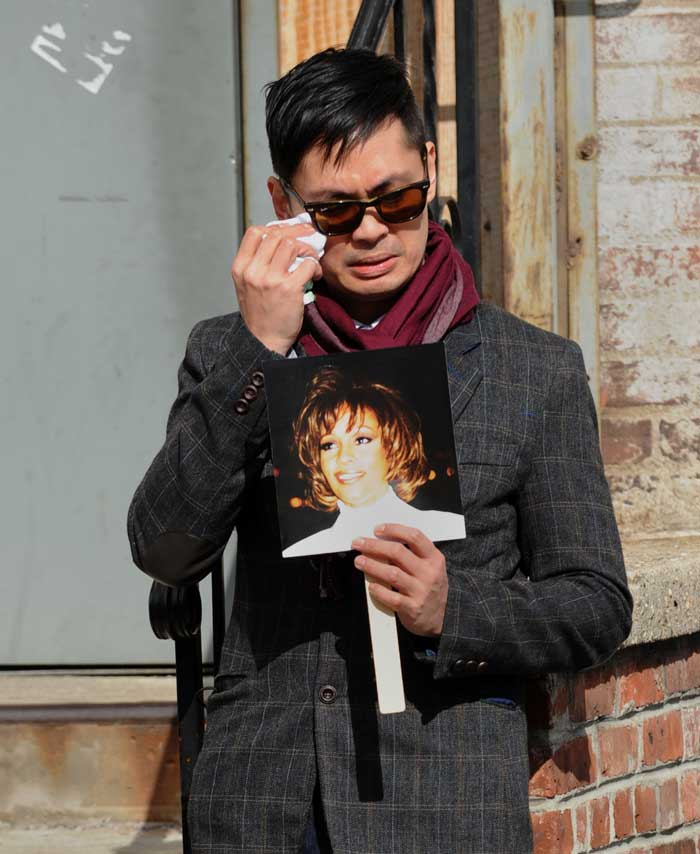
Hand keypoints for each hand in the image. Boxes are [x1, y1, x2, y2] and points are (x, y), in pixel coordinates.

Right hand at [231, 222, 322, 354]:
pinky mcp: (288, 288)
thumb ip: (258, 262)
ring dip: (307, 250)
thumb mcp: (247, 284)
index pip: (255, 232)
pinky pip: (307, 264)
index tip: (289, 233)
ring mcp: (270, 279)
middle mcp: (253, 271)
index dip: (276, 228)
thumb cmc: (259, 313)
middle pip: (276, 235)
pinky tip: (314, 275)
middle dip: (297, 234)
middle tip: (309, 239)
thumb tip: (283, 239)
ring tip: (310, 261)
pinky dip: (315, 266)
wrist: (263, 340)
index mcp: (240, 267)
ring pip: (292, 245)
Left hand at [352, 524, 447, 636]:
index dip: (394, 530)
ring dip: (371, 565)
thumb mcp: (430, 567)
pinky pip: (391, 597)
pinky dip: (378, 590)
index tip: (377, 529)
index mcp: (434, 558)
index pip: (414, 537)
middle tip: (358, 543)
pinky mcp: (412, 608)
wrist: (443, 617)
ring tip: (359, 561)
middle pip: (398, 552)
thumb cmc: (430, 586)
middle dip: (374, 546)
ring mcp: (421, 591)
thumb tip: (382, 540)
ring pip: (392, 574)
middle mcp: (428, 573)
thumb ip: (412, 554)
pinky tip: (371, 586)